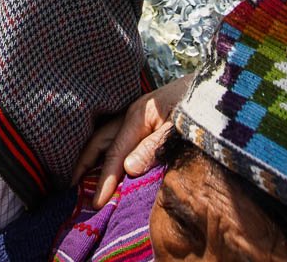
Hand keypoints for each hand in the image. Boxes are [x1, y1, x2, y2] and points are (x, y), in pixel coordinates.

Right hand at [72, 73, 190, 207]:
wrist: (215, 85)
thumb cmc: (198, 105)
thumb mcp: (177, 127)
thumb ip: (154, 147)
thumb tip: (129, 169)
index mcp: (137, 116)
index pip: (114, 153)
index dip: (104, 179)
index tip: (95, 202)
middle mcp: (131, 114)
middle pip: (100, 140)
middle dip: (84, 163)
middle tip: (71, 187)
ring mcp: (137, 114)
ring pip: (106, 136)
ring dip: (92, 156)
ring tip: (80, 176)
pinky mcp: (144, 117)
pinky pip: (118, 135)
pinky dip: (106, 150)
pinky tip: (105, 161)